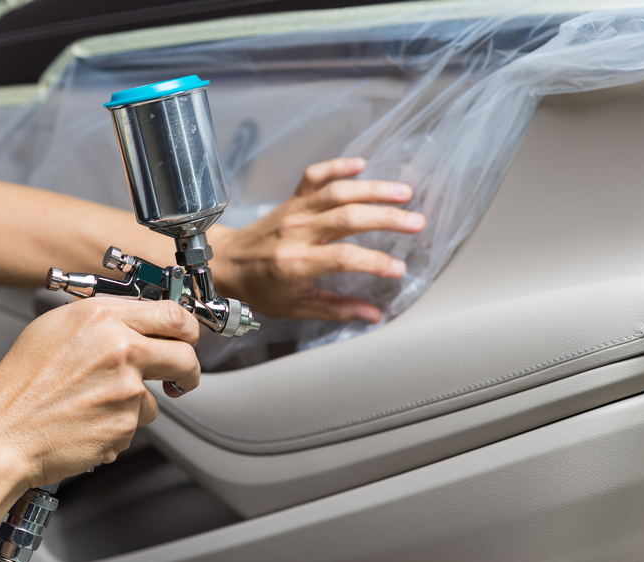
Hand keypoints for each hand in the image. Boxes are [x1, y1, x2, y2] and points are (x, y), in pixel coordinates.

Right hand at [0, 298, 199, 488]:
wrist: (2, 435)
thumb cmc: (19, 386)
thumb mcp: (56, 329)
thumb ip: (105, 321)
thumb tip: (140, 320)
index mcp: (103, 318)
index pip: (173, 315)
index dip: (189, 329)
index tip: (189, 339)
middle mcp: (121, 349)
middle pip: (186, 357)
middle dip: (188, 371)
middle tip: (180, 378)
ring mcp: (127, 388)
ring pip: (157, 396)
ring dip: (137, 403)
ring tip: (96, 403)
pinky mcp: (127, 423)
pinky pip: (136, 423)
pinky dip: (119, 425)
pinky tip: (89, 420)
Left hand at [210, 157, 425, 321]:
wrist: (226, 262)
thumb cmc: (261, 289)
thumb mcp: (297, 308)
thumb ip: (338, 310)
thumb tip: (374, 316)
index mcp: (297, 263)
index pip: (344, 258)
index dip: (375, 262)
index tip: (399, 269)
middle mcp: (297, 232)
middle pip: (348, 218)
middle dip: (387, 218)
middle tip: (417, 223)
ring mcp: (294, 211)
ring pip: (338, 192)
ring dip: (374, 189)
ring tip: (404, 193)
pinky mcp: (292, 198)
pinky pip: (315, 175)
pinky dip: (338, 166)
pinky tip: (362, 164)